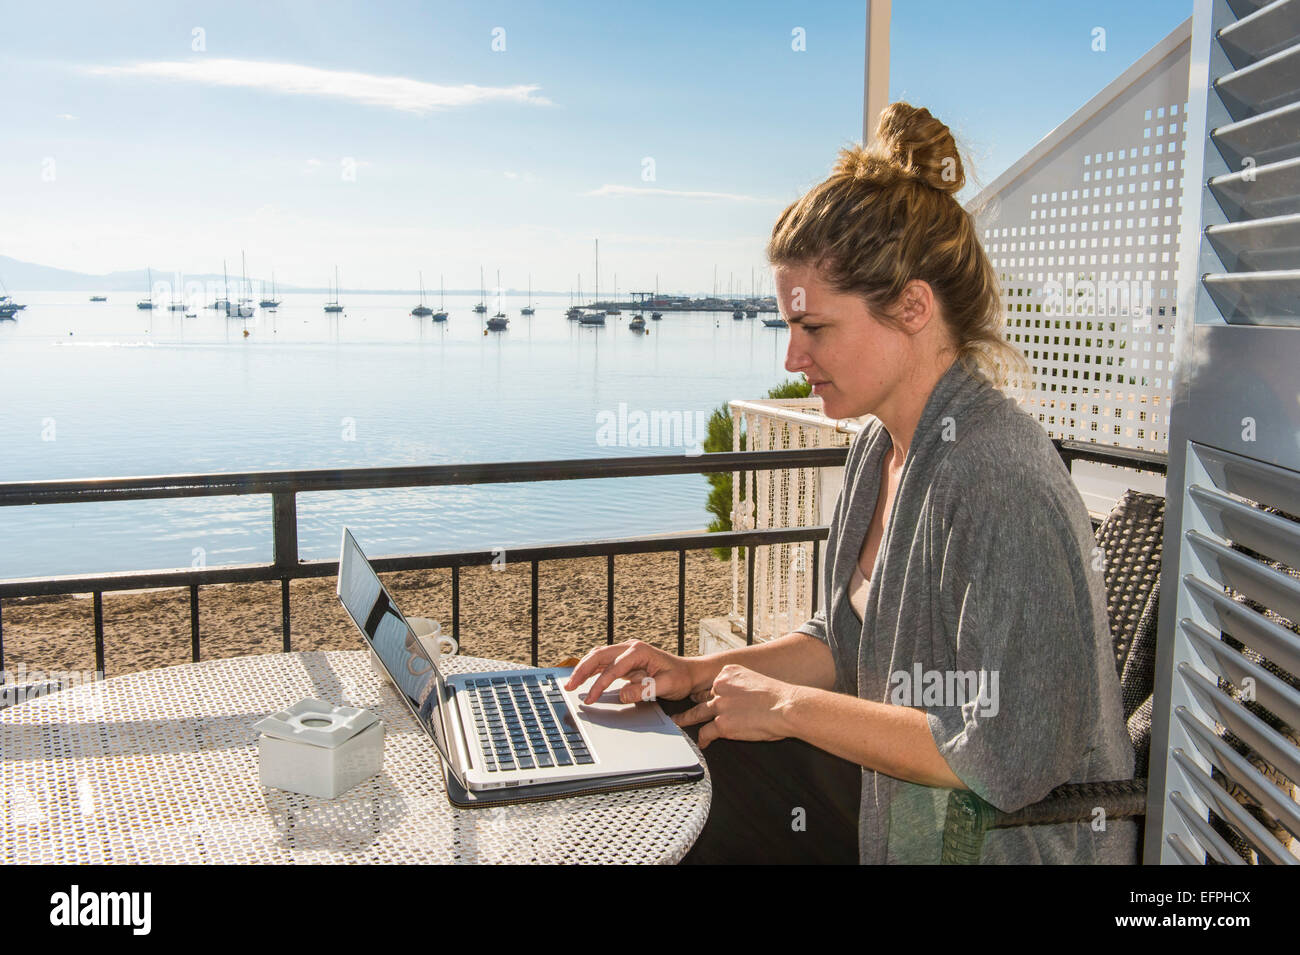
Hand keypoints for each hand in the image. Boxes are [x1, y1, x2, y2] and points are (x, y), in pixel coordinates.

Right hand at [564, 639, 703, 704]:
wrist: (688, 673)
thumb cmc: (680, 677)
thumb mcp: (667, 686)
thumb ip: (645, 690)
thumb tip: (622, 694)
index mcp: (640, 651)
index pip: (614, 667)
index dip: (601, 683)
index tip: (592, 697)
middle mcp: (630, 648)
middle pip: (599, 655)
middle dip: (582, 670)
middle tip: (570, 686)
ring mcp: (626, 653)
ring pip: (598, 656)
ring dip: (583, 669)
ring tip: (571, 683)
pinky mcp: (624, 661)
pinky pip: (603, 662)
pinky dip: (591, 670)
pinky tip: (582, 679)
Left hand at [671, 664, 801, 747]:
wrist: (786, 707)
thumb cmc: (779, 697)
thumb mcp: (756, 680)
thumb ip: (742, 687)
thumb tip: (739, 700)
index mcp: (729, 673)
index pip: (713, 685)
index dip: (709, 694)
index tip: (704, 698)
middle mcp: (720, 687)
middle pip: (701, 697)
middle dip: (691, 703)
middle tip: (681, 707)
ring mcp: (719, 705)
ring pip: (697, 713)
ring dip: (686, 719)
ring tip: (678, 722)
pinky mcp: (722, 724)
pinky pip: (705, 733)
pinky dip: (703, 740)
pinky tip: (703, 743)